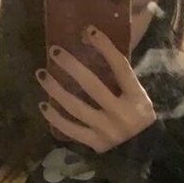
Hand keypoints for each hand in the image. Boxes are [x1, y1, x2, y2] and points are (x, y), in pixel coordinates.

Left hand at [36, 26, 155, 152]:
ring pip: (75, 107)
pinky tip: (43, 104)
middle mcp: (122, 114)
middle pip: (92, 85)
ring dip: (56, 89)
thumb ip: (123, 75)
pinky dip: (54, 117)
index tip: (89, 30)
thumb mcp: (139, 95)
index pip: (120, 67)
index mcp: (137, 98)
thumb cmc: (137, 117)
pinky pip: (70, 129)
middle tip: (54, 51)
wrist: (142, 152)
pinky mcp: (95, 144)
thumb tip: (99, 44)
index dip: (105, 47)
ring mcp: (107, 131)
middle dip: (71, 65)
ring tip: (42, 74)